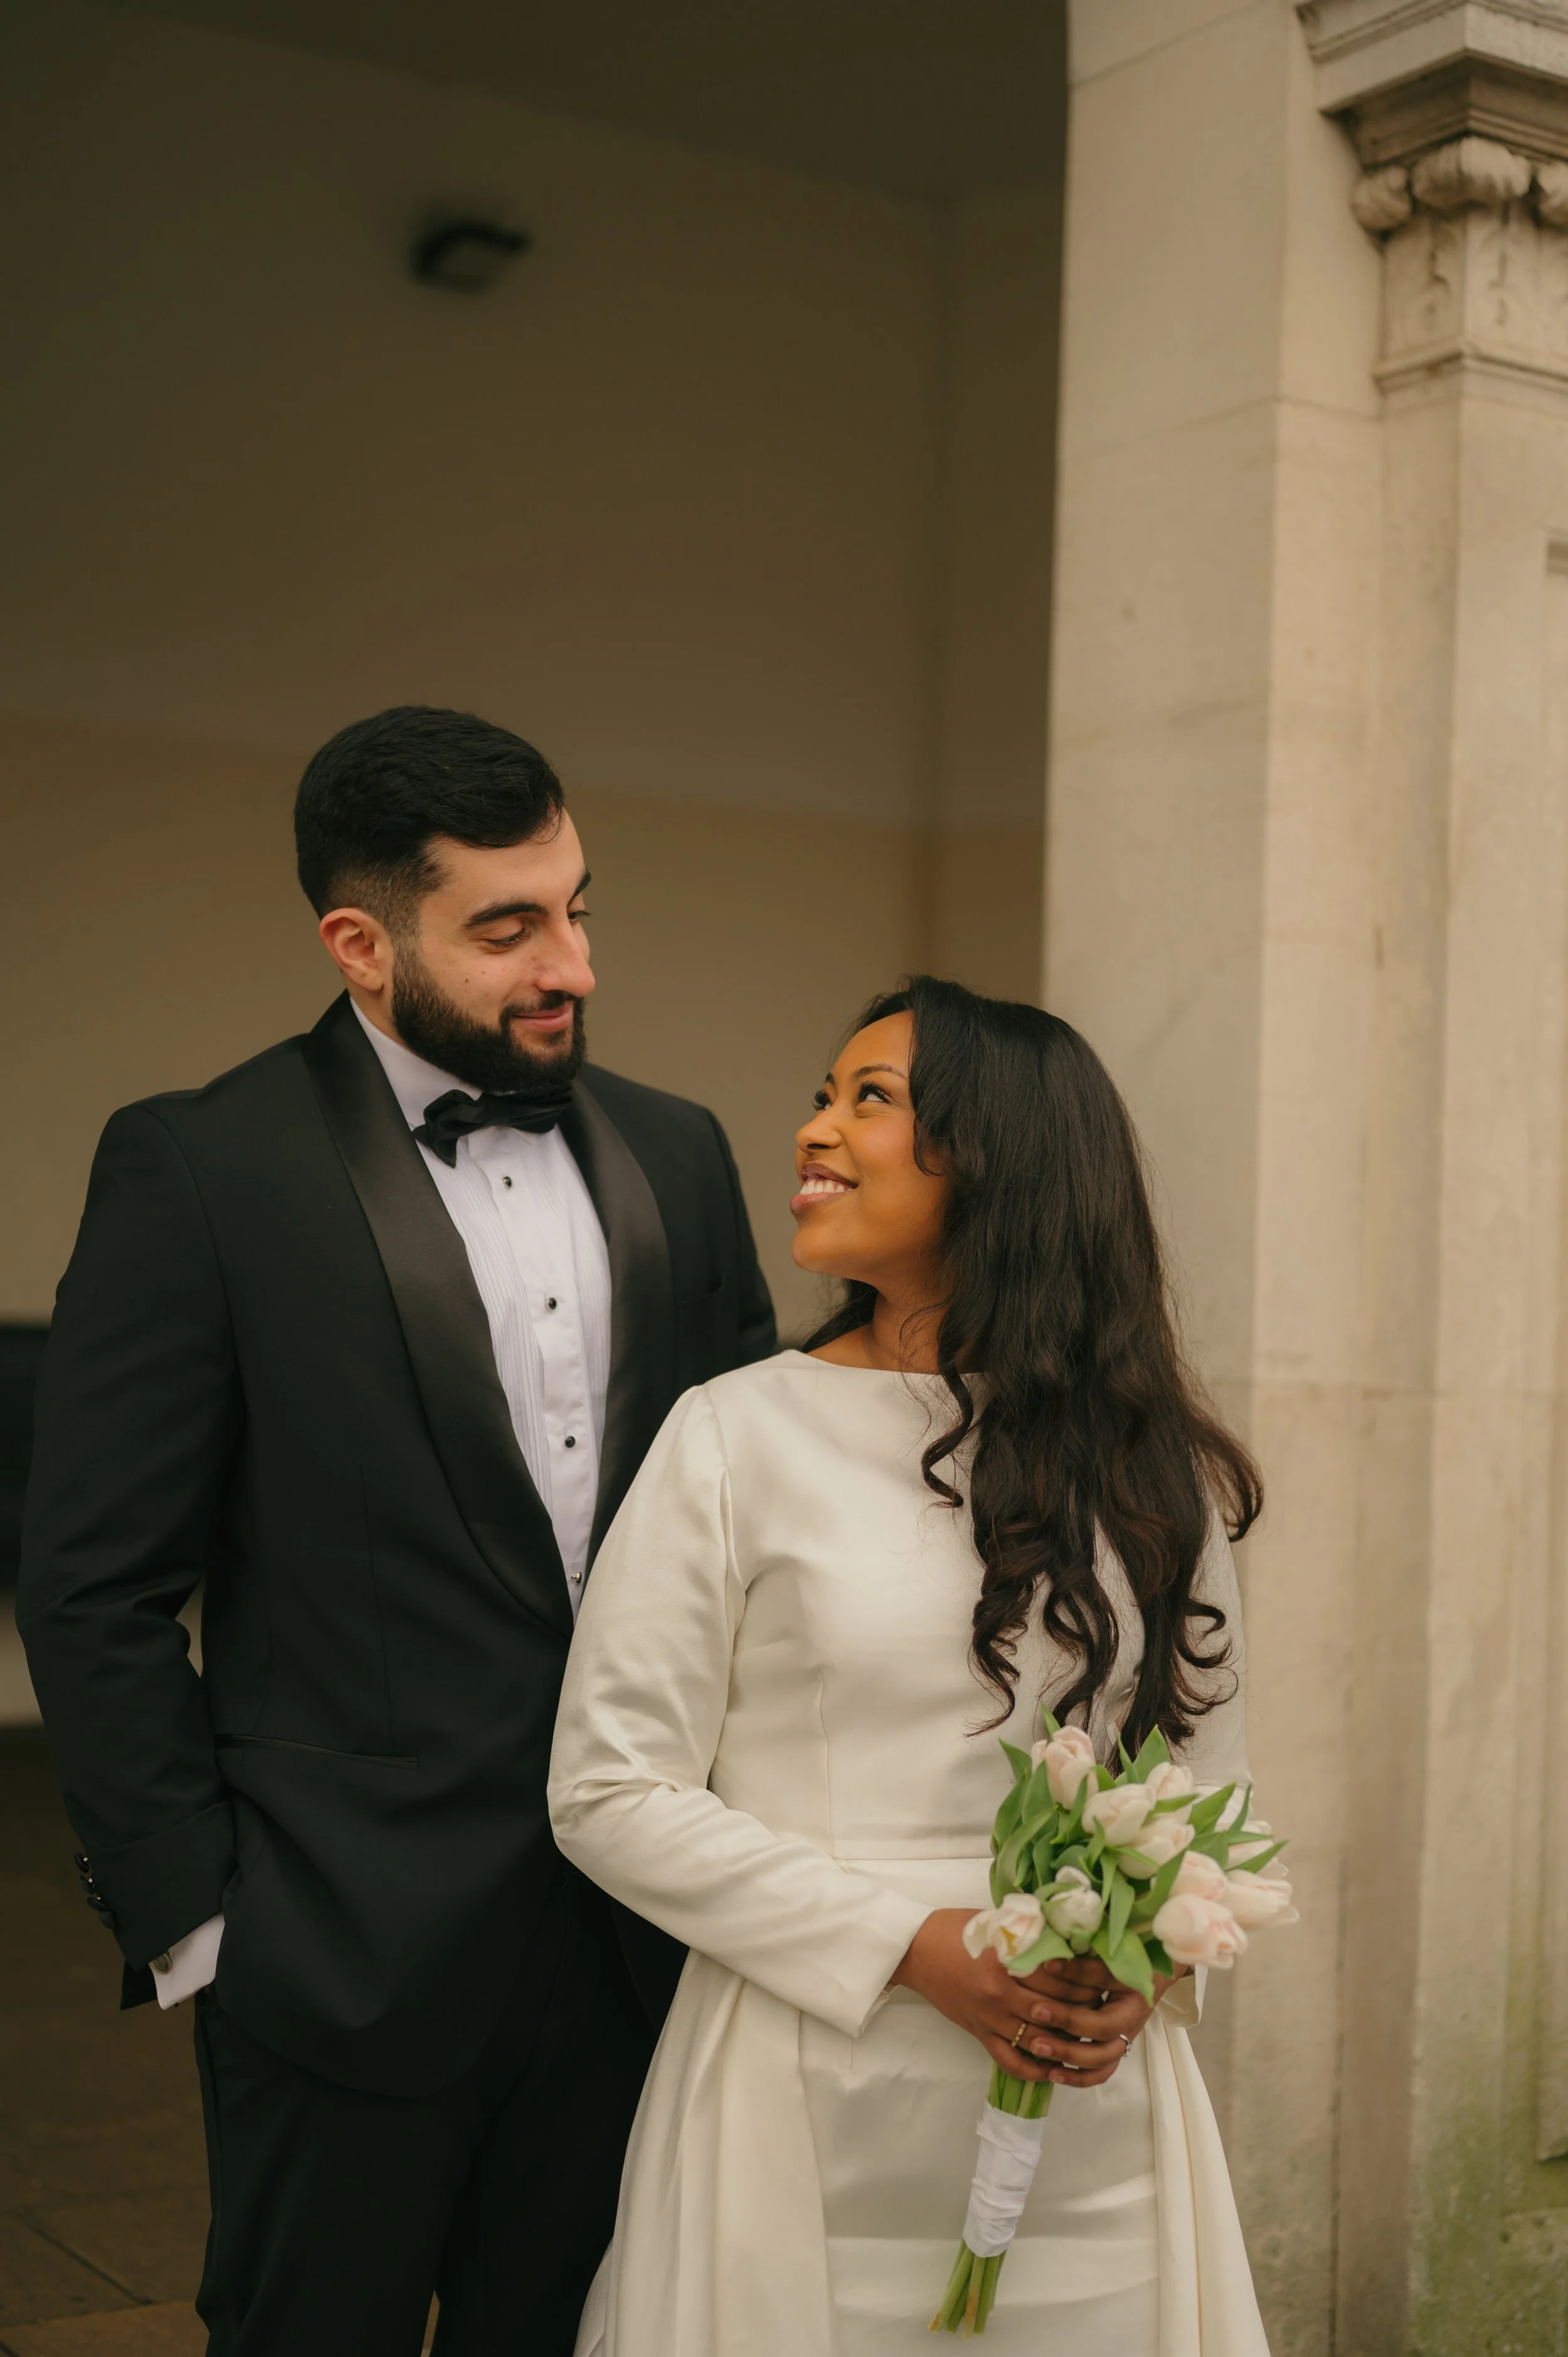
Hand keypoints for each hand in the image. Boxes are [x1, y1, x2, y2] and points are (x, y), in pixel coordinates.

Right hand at [887, 1910, 1167, 2086]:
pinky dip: (1037, 2068)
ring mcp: (990, 2018)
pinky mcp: (979, 2035)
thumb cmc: (954, 1928)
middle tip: (1112, 2008)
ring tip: (1094, 2038)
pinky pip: (1012, 2060)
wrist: (914, 1951)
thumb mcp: (995, 1921)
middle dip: (1085, 2010)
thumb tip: (1069, 1934)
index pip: (1059, 1975)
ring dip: (1068, 2042)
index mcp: (1007, 1960)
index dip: (1088, 1978)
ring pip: (1039, 2039)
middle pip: (1055, 2009)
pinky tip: (1058, 2069)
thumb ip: (1030, 1932)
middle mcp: (1001, 1993)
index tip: (1112, 1977)